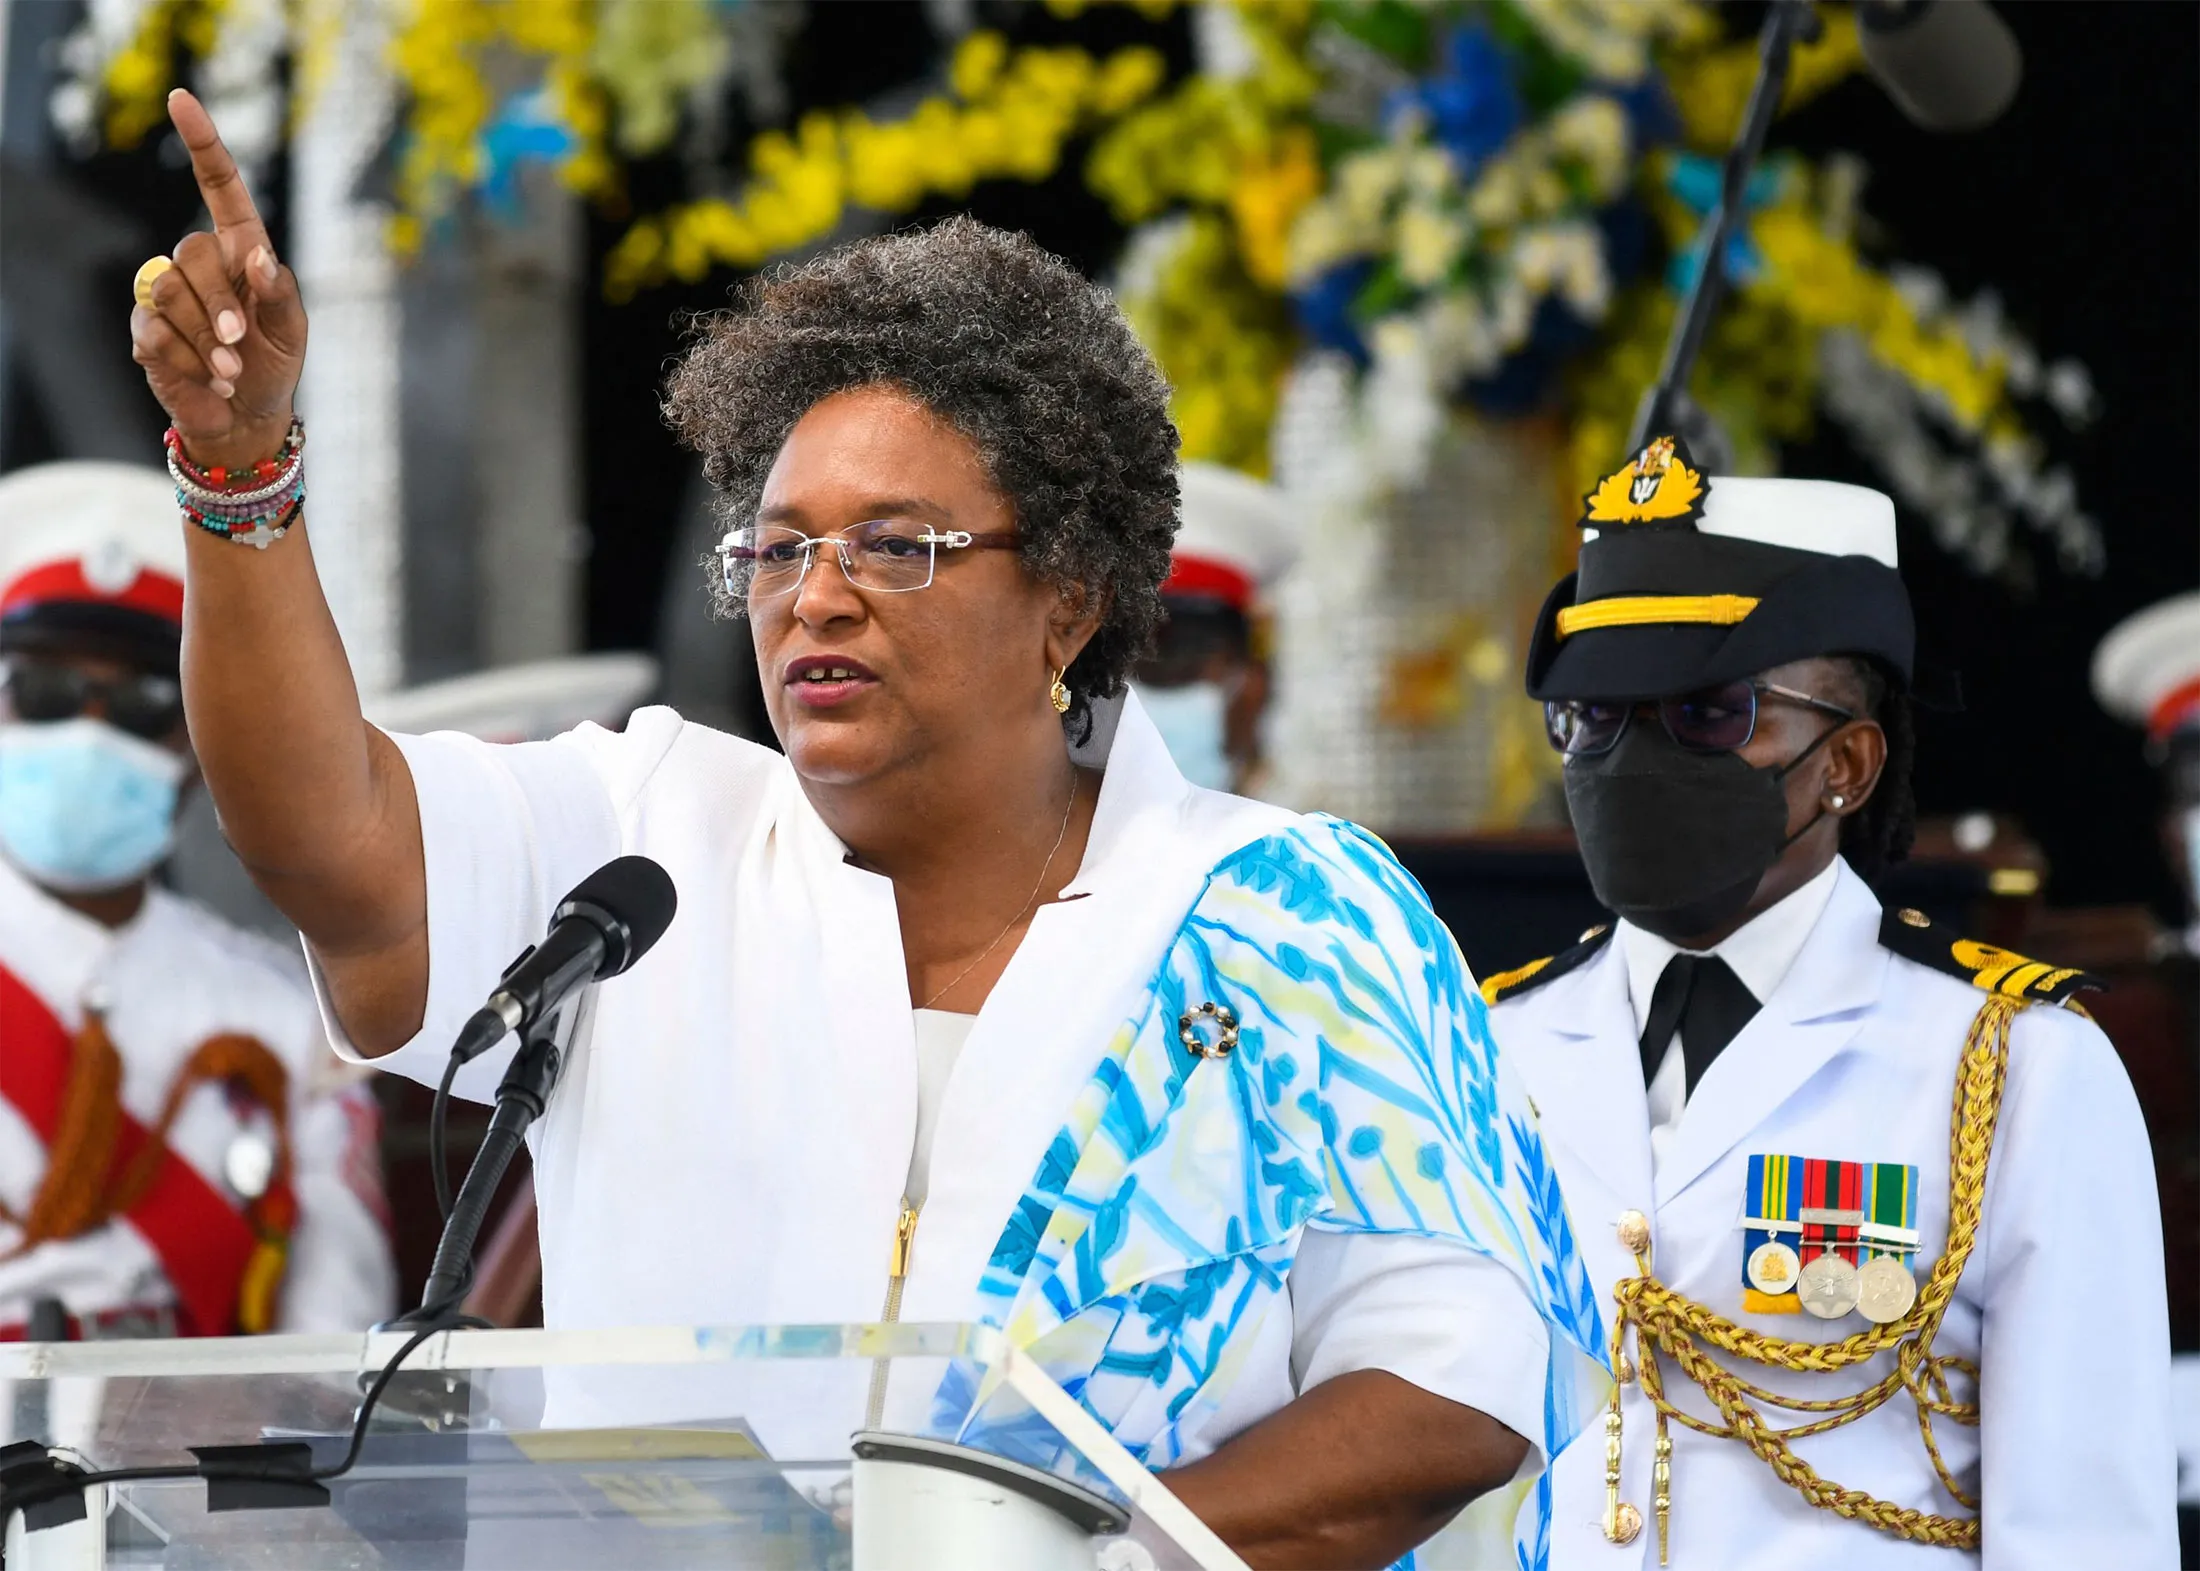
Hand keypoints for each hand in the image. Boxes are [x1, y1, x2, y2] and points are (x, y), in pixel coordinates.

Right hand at [130, 88, 306, 471]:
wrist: (247, 417)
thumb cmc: (275, 364)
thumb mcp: (294, 331)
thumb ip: (281, 292)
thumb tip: (259, 258)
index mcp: (240, 251)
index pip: (220, 188)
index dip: (203, 144)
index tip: (183, 100)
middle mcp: (200, 265)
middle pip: (191, 253)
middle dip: (222, 306)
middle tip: (242, 346)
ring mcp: (167, 294)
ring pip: (171, 294)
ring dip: (209, 341)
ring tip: (231, 371)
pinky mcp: (146, 330)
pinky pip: (157, 332)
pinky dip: (190, 362)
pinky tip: (209, 379)